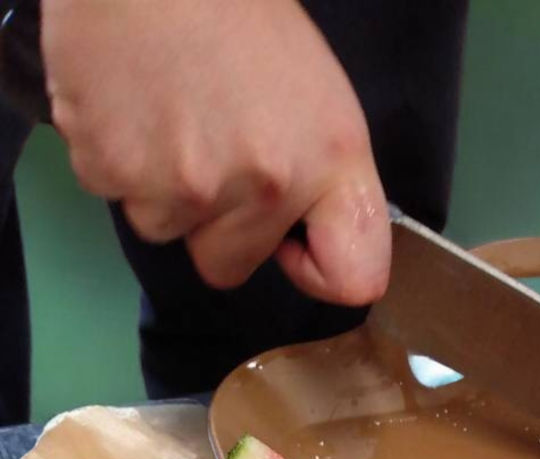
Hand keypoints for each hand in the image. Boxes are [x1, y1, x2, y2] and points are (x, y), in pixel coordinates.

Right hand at [42, 0, 390, 304]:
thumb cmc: (243, 23)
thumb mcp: (324, 106)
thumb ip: (327, 188)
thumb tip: (308, 248)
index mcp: (328, 166)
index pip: (354, 280)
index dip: (320, 271)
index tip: (297, 242)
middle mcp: (262, 187)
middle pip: (228, 265)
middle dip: (219, 223)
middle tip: (213, 145)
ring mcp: (182, 186)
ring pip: (166, 229)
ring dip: (164, 189)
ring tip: (170, 113)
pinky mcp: (111, 169)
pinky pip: (114, 192)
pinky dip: (118, 158)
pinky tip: (134, 104)